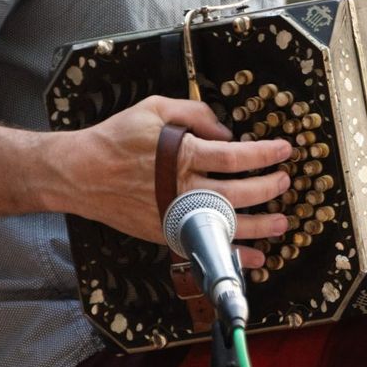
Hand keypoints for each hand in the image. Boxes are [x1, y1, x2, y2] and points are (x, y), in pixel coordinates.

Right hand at [50, 95, 290, 267]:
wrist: (80, 173)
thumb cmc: (116, 138)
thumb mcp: (154, 109)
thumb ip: (194, 113)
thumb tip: (226, 131)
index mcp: (183, 154)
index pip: (237, 156)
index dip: (266, 154)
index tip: (285, 151)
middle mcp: (183, 187)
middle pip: (239, 193)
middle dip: (268, 188)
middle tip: (285, 182)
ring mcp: (175, 213)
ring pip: (227, 223)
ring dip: (259, 226)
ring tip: (281, 224)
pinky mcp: (166, 232)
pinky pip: (205, 244)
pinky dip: (231, 253)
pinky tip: (253, 257)